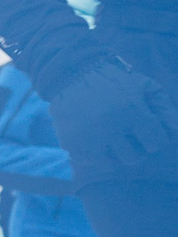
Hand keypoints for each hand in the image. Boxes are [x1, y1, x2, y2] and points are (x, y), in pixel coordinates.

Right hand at [47, 53, 177, 172]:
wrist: (70, 72)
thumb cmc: (113, 79)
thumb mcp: (144, 86)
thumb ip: (164, 108)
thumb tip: (176, 131)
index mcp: (131, 111)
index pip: (156, 143)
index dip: (155, 136)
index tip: (147, 127)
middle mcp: (110, 127)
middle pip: (134, 157)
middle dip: (136, 146)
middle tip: (128, 133)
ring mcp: (88, 137)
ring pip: (113, 163)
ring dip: (116, 153)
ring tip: (113, 138)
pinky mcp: (71, 142)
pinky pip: (92, 161)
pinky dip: (98, 155)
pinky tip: (97, 141)